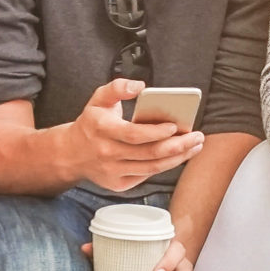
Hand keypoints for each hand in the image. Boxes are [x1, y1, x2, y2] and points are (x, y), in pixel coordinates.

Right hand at [70, 79, 205, 192]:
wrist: (72, 153)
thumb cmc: (92, 123)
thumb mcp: (98, 99)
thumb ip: (117, 87)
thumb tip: (139, 86)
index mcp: (102, 129)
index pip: (134, 134)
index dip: (156, 132)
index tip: (175, 126)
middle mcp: (107, 153)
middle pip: (149, 153)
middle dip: (178, 146)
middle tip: (197, 137)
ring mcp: (113, 172)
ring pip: (152, 168)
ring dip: (178, 158)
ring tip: (194, 147)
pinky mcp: (118, 184)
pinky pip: (146, 175)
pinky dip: (164, 166)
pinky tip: (178, 156)